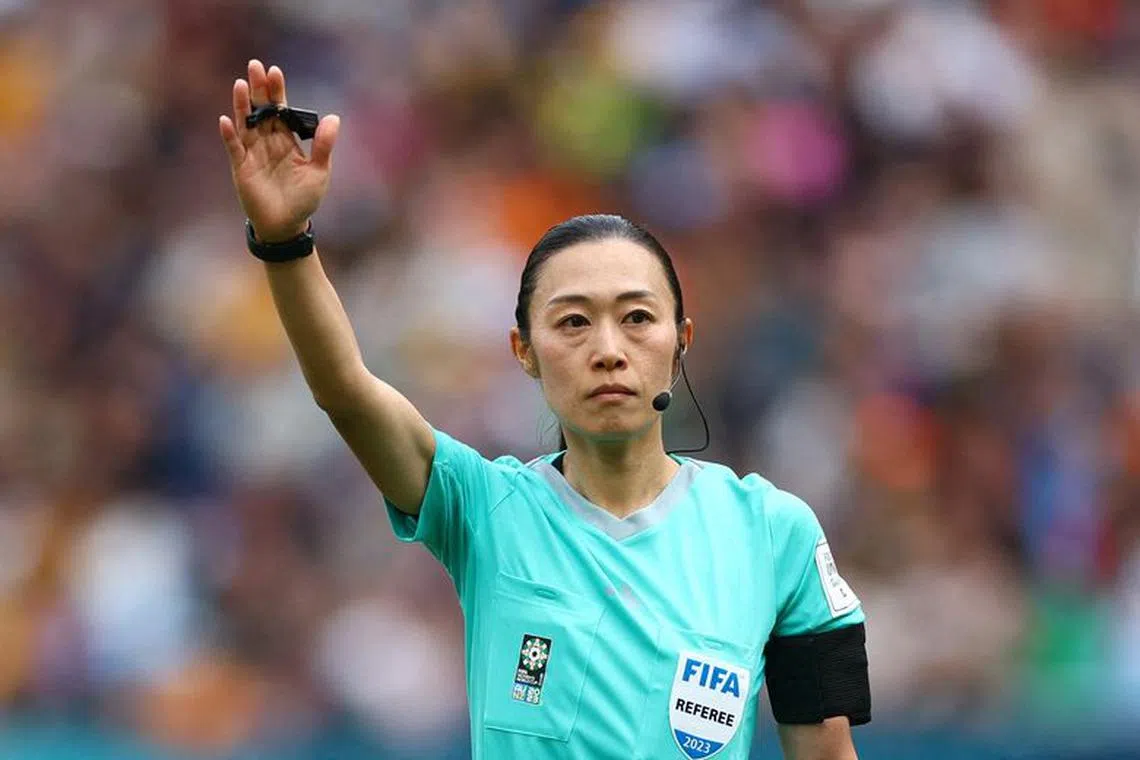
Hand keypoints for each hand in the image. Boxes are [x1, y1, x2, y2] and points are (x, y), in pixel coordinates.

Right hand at [219, 59, 339, 241]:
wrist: (287, 225)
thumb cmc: (304, 199)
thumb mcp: (319, 171)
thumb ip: (323, 145)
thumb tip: (333, 117)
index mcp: (286, 140)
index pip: (280, 110)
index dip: (277, 92)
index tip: (275, 71)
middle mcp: (267, 142)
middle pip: (261, 110)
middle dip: (258, 89)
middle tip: (255, 65)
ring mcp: (252, 153)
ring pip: (245, 124)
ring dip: (242, 105)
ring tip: (241, 84)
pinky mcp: (241, 168)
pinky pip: (234, 148)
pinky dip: (230, 136)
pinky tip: (226, 120)